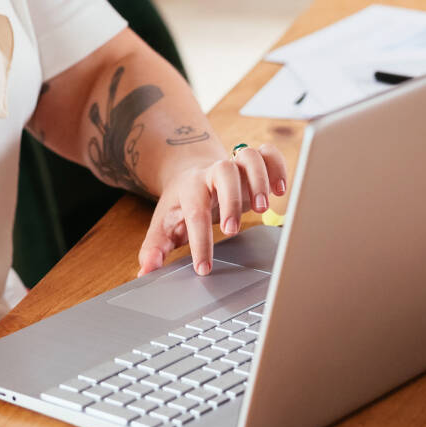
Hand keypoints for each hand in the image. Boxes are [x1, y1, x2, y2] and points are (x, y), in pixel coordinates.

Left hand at [137, 143, 288, 277]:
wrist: (190, 172)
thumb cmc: (181, 203)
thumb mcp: (164, 226)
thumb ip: (154, 248)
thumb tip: (145, 272)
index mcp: (190, 187)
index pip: (195, 211)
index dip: (200, 241)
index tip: (204, 268)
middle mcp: (214, 172)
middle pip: (224, 172)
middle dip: (231, 199)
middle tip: (232, 230)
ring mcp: (236, 165)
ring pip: (249, 157)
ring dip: (260, 179)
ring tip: (263, 208)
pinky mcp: (254, 165)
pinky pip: (270, 154)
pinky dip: (278, 167)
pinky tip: (280, 190)